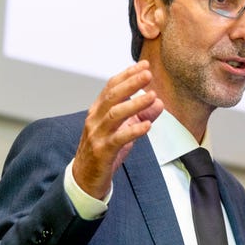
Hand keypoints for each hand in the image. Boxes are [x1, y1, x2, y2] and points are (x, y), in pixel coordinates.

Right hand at [73, 60, 163, 198]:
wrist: (85, 179)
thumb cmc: (104, 151)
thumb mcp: (125, 130)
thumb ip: (142, 115)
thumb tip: (159, 102)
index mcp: (98, 111)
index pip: (111, 87)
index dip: (127, 74)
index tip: (143, 64)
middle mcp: (95, 119)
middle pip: (112, 96)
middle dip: (131, 83)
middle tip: (148, 74)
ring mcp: (97, 135)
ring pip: (115, 114)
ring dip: (135, 104)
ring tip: (152, 96)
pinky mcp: (102, 152)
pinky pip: (118, 139)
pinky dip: (134, 131)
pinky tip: (147, 125)